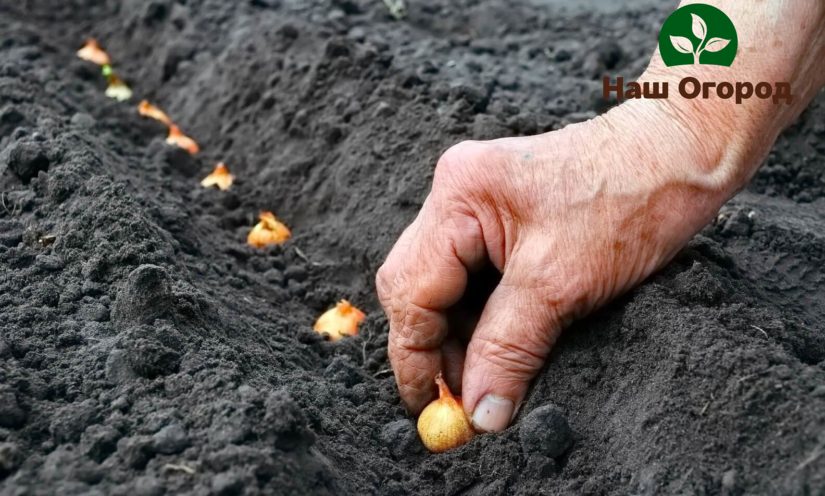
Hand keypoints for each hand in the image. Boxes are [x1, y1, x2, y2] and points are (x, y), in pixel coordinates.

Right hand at [377, 99, 740, 431]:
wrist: (679, 152)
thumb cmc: (630, 200)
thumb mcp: (561, 284)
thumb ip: (508, 350)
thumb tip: (480, 413)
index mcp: (458, 196)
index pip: (410, 289)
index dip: (414, 356)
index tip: (430, 407)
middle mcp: (455, 193)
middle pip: (415, 285)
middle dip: (433, 346)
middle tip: (461, 399)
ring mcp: (475, 201)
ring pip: (442, 284)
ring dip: (458, 334)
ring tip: (485, 377)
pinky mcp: (499, 214)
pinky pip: (470, 274)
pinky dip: (480, 314)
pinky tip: (499, 343)